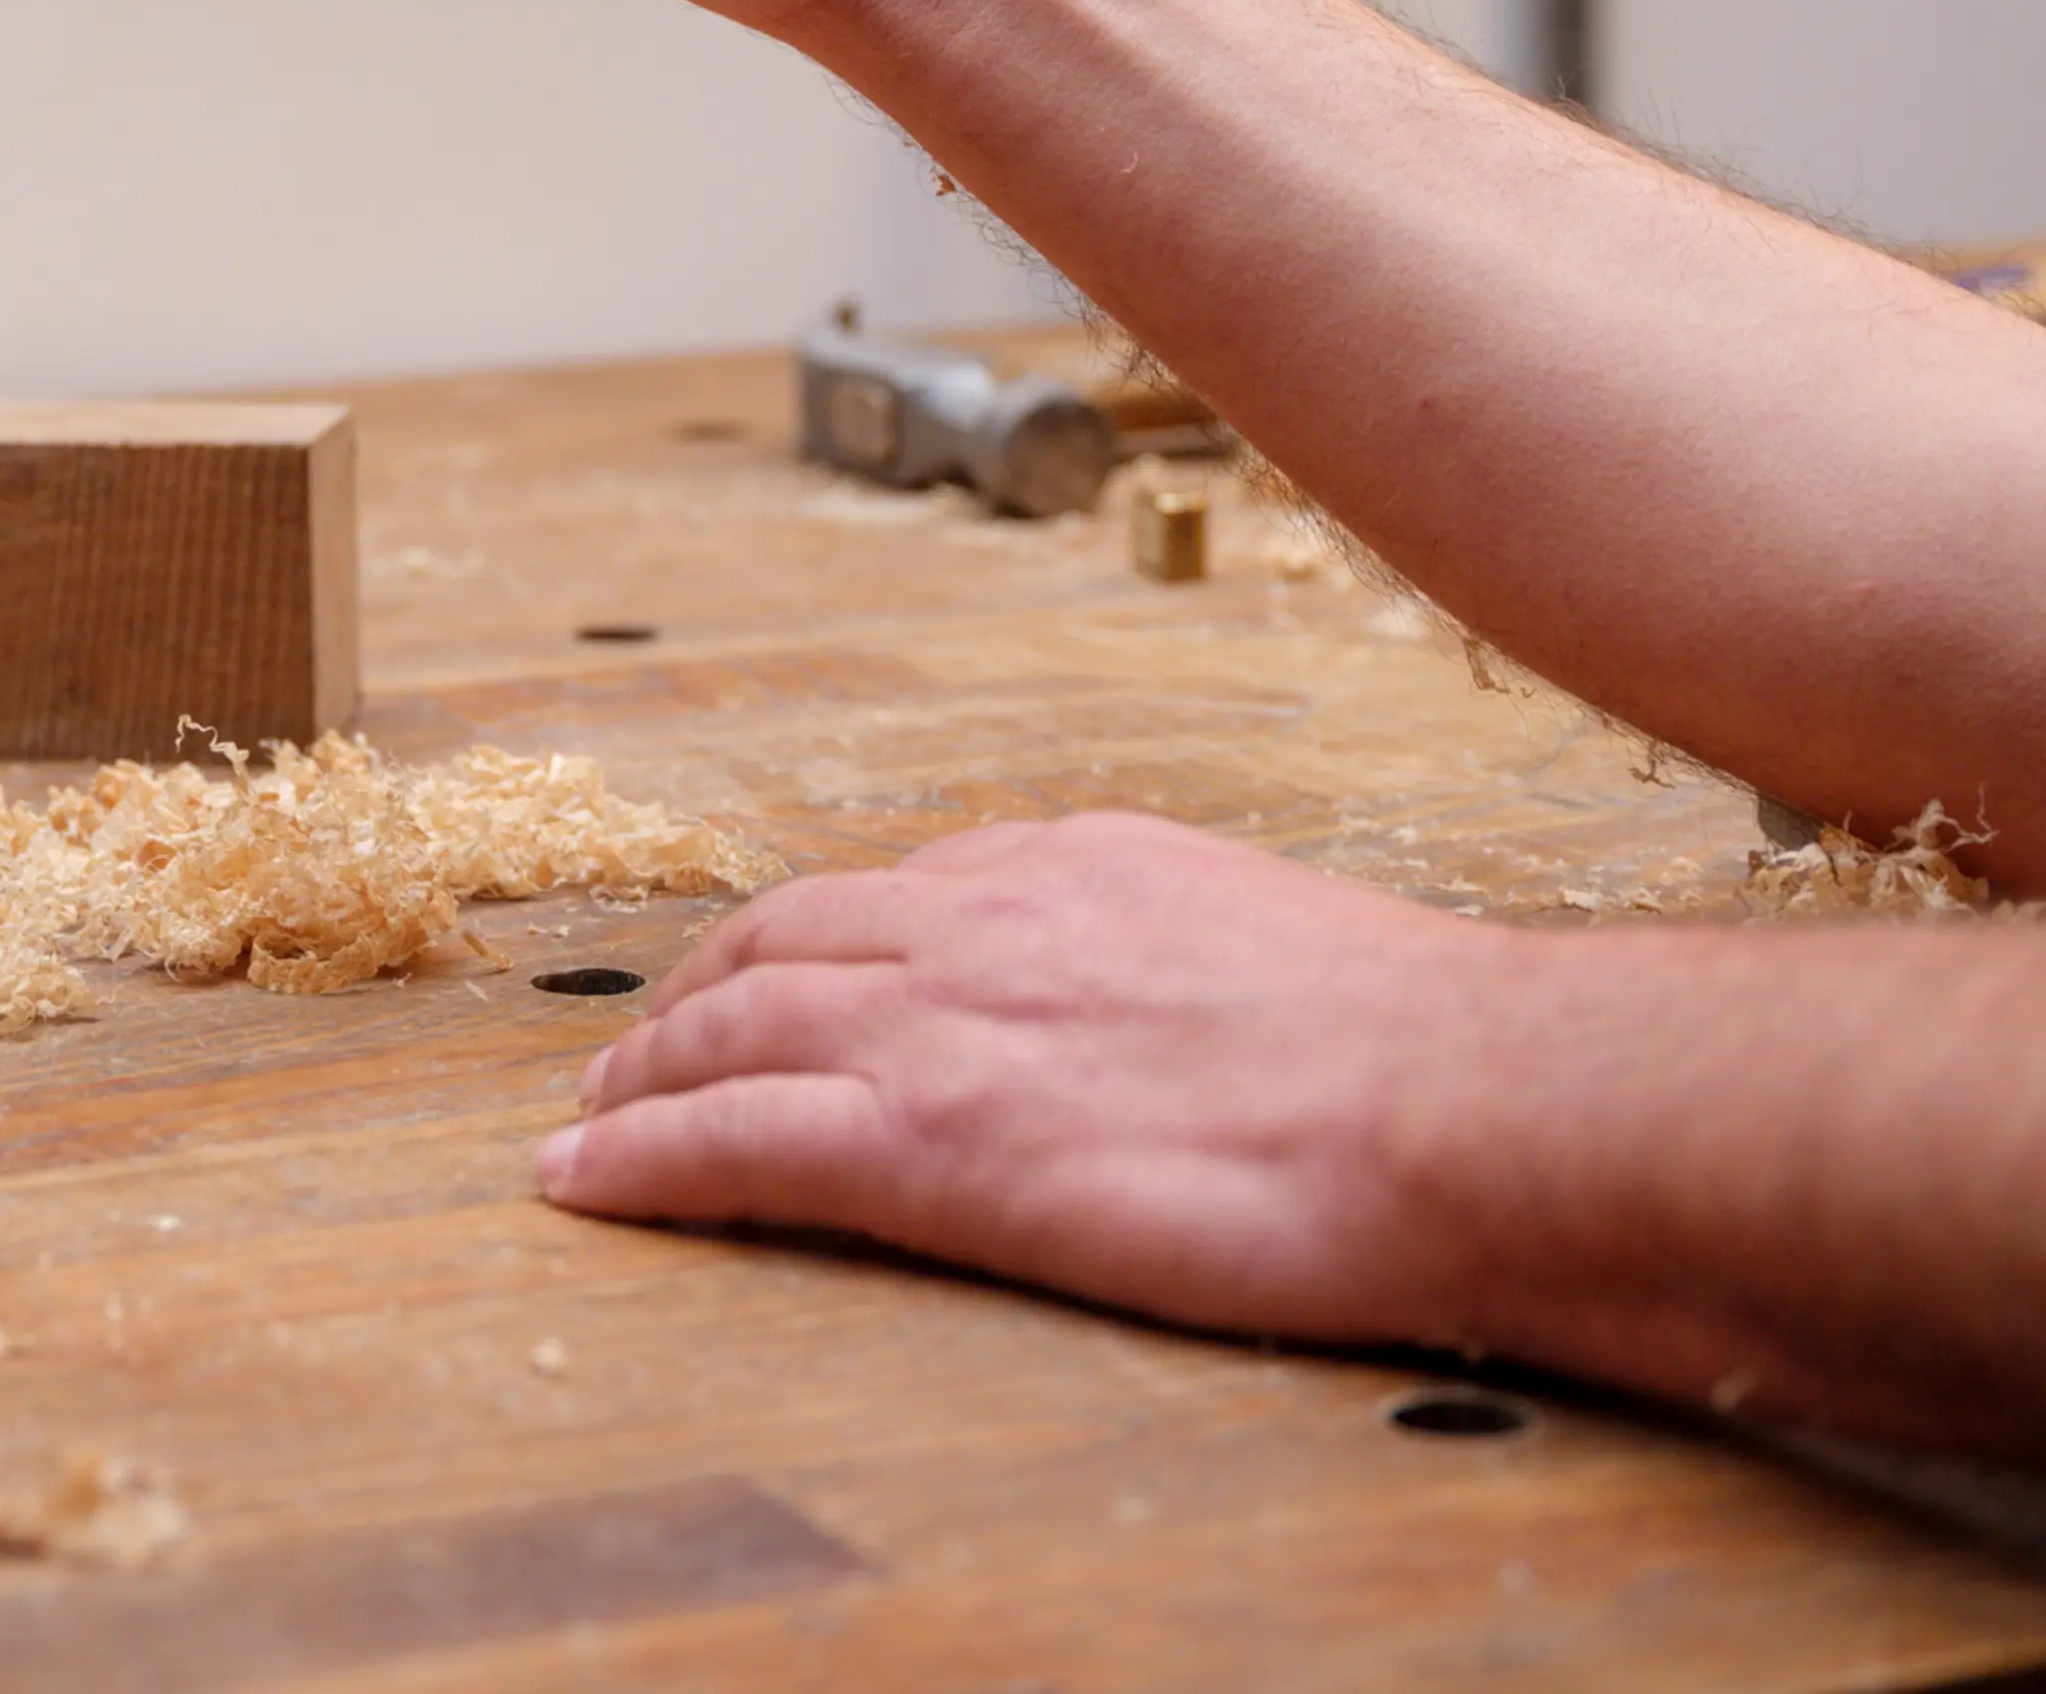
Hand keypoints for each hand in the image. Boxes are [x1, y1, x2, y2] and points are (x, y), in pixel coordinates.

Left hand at [535, 813, 1520, 1352]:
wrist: (1462, 1102)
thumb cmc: (1417, 1049)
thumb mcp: (1269, 939)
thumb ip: (1176, 952)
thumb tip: (1172, 1000)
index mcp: (1077, 867)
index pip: (892, 893)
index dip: (806, 943)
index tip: (770, 979)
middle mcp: (987, 920)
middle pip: (782, 942)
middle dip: (695, 992)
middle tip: (640, 1044)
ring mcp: (950, 1027)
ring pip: (734, 1027)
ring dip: (644, 1070)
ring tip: (593, 1112)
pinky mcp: (933, 1144)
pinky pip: (735, 1141)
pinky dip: (641, 1155)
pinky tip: (583, 1177)